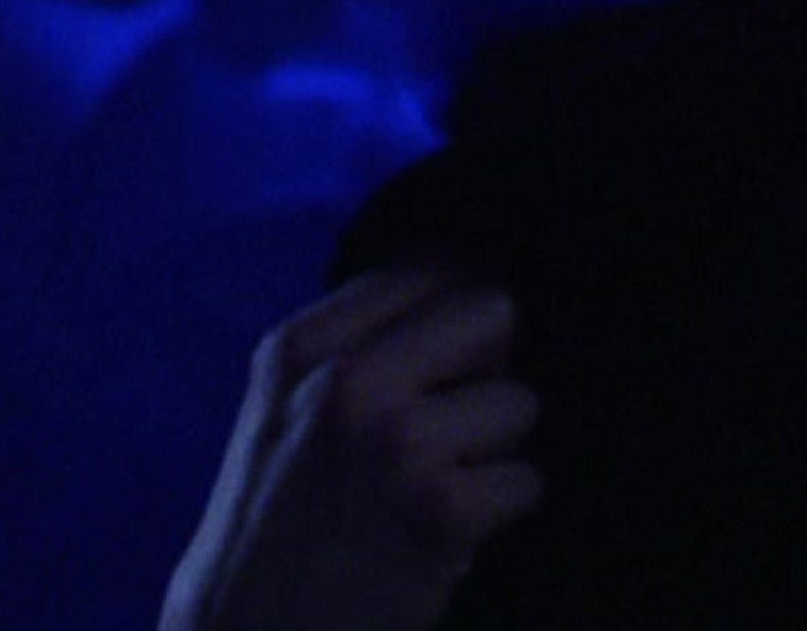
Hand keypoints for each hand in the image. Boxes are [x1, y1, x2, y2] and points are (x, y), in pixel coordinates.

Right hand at [160, 260, 541, 630]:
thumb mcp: (283, 412)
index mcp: (298, 348)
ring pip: (520, 403)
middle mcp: (345, 382)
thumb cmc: (278, 526)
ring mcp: (394, 442)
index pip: (435, 267)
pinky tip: (442, 539)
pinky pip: (527, 480)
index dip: (457, 318)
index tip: (443, 368)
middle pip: (493, 311)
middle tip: (448, 431)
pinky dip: (498, 515)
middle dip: (488, 370)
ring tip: (429, 494)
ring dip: (492, 454)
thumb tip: (474, 287)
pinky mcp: (439, 509)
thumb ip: (359, 345)